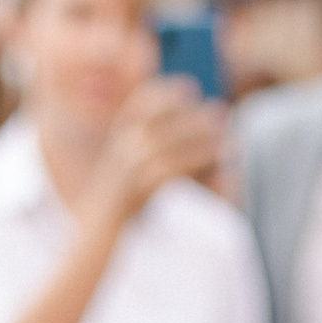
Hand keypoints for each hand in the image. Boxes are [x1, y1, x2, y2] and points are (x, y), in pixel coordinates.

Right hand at [87, 77, 224, 227]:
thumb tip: (196, 135)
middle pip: (161, 117)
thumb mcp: (130, 171)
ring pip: (171, 139)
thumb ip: (153, 149)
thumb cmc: (118, 204)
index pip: (141, 102)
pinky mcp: (138, 185)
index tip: (191, 88)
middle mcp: (121, 144)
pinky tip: (217, 156)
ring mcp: (127, 164)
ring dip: (201, 134)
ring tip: (226, 135)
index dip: (166, 91)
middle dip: (193, 113)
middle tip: (221, 111)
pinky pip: (173, 166)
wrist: (95, 234)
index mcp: (118, 136)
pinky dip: (198, 158)